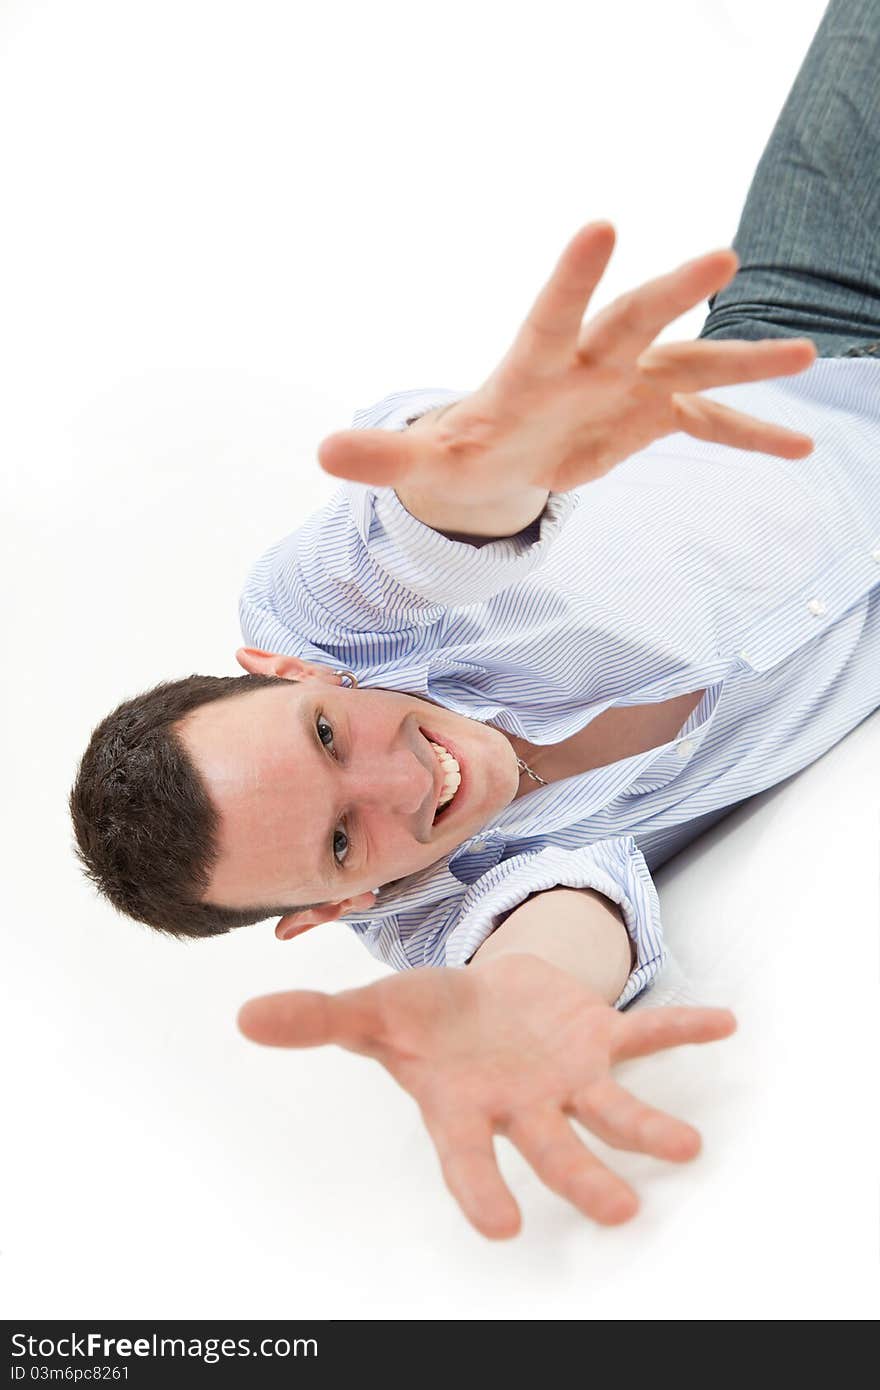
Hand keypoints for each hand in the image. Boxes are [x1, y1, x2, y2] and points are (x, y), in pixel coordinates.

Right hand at [237, 952, 735, 1238]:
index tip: (502, 1230)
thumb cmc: (423, 1022)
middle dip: (584, 1180)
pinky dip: (682, 1026)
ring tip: (687, 1147)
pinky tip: (724, 1023)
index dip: (482, 1191)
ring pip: (610, 1109)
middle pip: (555, 1149)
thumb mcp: (370, 1013)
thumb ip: (317, 1021)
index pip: (467, 1159)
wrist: (474, 1000)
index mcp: (462, 1108)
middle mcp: (521, 1105)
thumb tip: (247, 1016)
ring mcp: (564, 1074)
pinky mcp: (596, 1038)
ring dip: (648, 1126)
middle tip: (620, 1213)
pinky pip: (644, 1032)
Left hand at [316, 221, 816, 506]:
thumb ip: (385, 455)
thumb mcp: (427, 461)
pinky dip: (751, 437)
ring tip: (803, 355)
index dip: (573, 277)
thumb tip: (322, 454)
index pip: (551, 313)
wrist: (505, 454)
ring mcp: (628, 385)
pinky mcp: (651, 417)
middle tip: (718, 260)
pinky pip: (710, 428)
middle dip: (671, 293)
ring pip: (692, 366)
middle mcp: (590, 361)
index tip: (599, 227)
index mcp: (533, 364)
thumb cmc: (466, 446)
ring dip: (743, 363)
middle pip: (634, 320)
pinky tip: (801, 450)